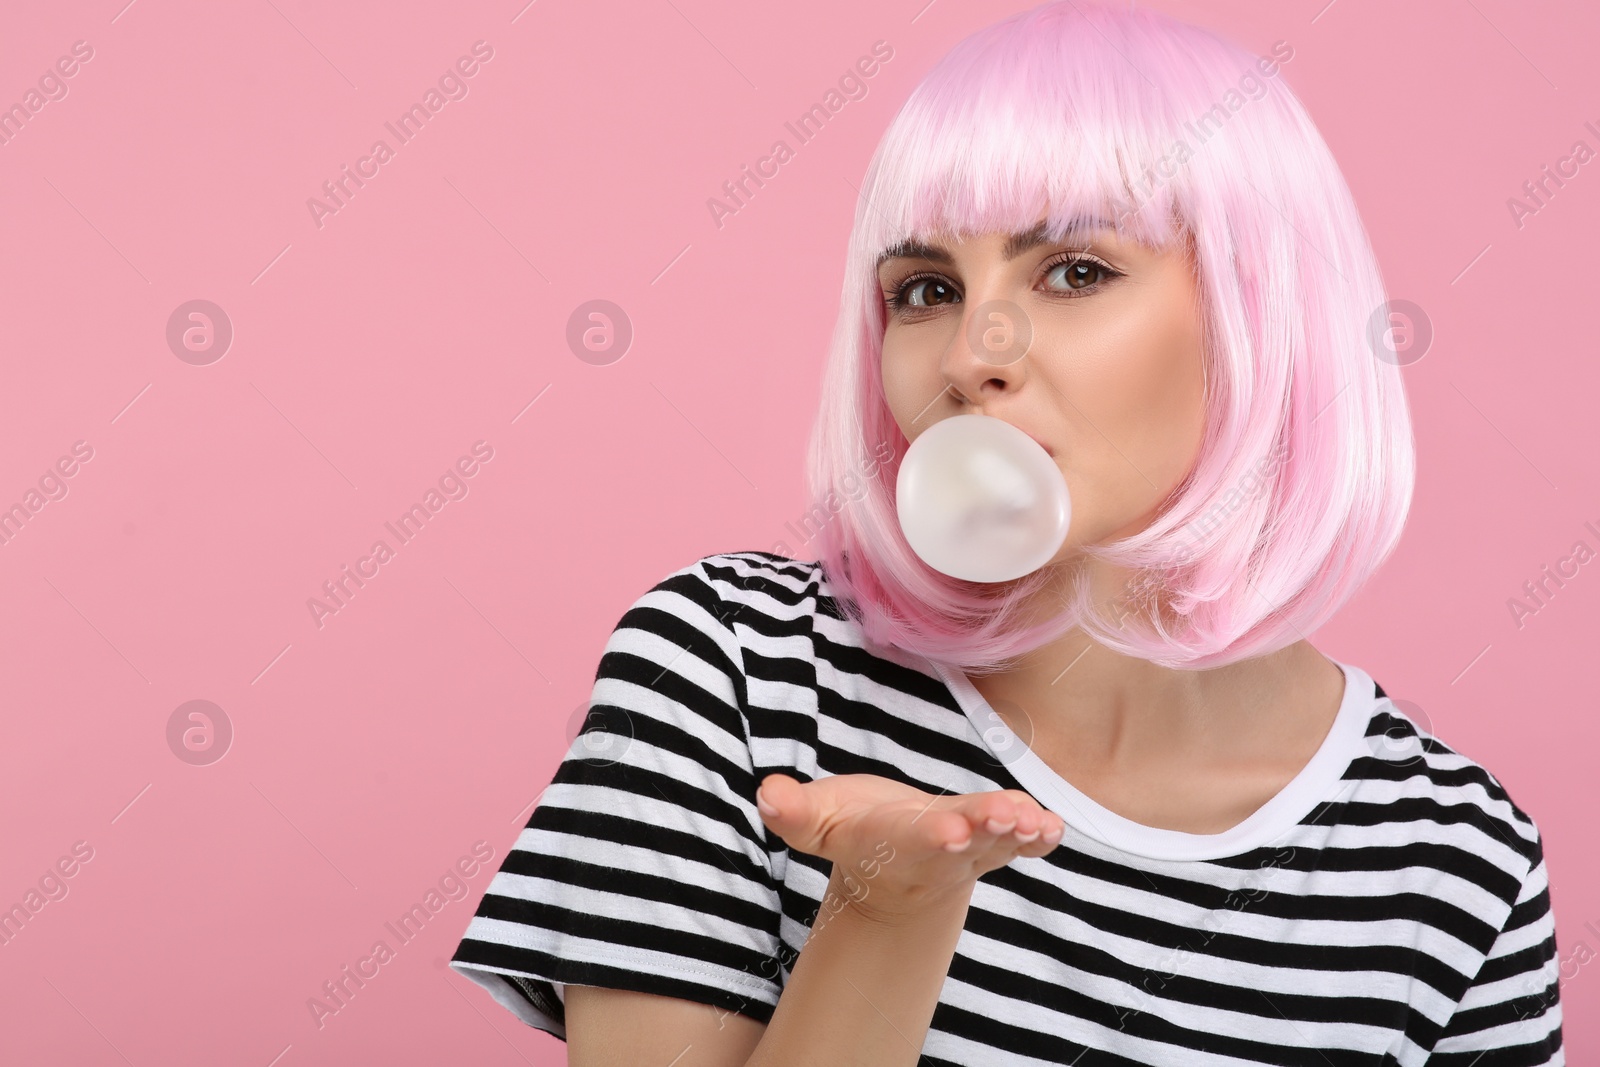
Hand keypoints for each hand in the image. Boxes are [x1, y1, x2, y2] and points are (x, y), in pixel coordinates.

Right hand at [754, 772, 1064, 923]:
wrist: (891, 867)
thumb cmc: (852, 831)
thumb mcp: (816, 822)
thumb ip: (794, 812)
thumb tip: (767, 795)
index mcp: (891, 843)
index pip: (913, 840)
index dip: (933, 836)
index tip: (952, 831)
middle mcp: (934, 852)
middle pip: (963, 843)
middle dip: (984, 829)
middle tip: (1006, 816)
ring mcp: (969, 851)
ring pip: (996, 843)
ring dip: (1017, 832)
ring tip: (1035, 819)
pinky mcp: (992, 843)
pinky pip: (1019, 846)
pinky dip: (1037, 838)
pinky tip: (1053, 827)